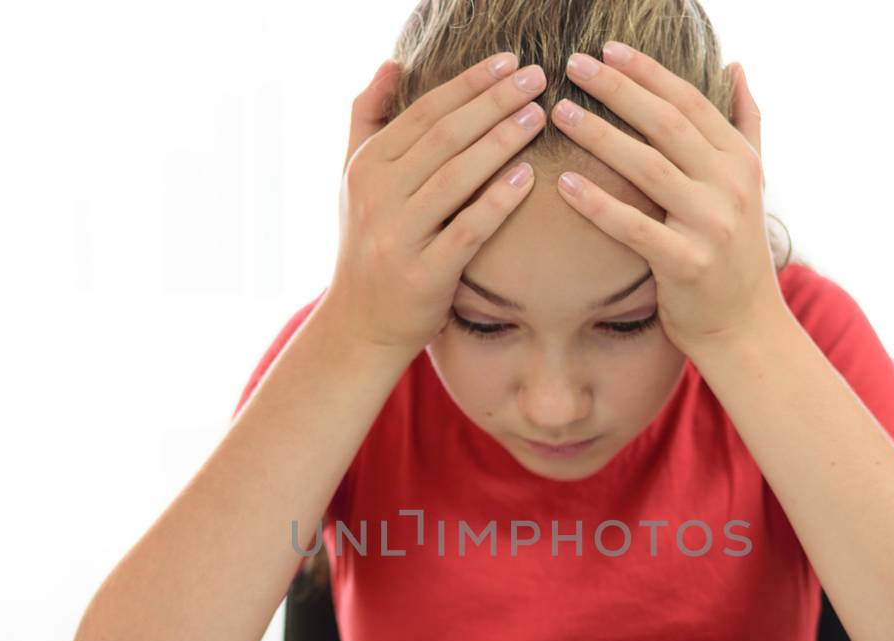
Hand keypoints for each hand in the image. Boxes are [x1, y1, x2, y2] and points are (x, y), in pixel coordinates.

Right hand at [323, 53, 548, 359]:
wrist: (359, 325)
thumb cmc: (367, 244)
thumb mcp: (354, 179)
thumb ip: (368, 119)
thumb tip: (391, 63)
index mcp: (367, 167)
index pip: (424, 112)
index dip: (470, 83)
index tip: (510, 62)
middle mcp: (377, 196)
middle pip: (444, 137)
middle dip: (494, 102)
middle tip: (538, 78)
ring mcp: (398, 236)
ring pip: (455, 177)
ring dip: (500, 142)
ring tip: (539, 116)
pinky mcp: (423, 275)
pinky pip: (466, 231)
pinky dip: (496, 202)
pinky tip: (527, 178)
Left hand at [549, 43, 782, 357]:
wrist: (746, 327)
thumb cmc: (735, 253)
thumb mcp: (754, 183)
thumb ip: (745, 124)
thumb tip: (736, 67)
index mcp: (740, 161)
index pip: (690, 102)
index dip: (647, 72)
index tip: (607, 49)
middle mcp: (730, 186)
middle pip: (667, 125)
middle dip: (618, 90)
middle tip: (573, 65)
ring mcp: (711, 225)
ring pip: (648, 168)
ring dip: (600, 136)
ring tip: (559, 112)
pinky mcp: (686, 264)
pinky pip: (633, 227)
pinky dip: (598, 203)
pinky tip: (563, 182)